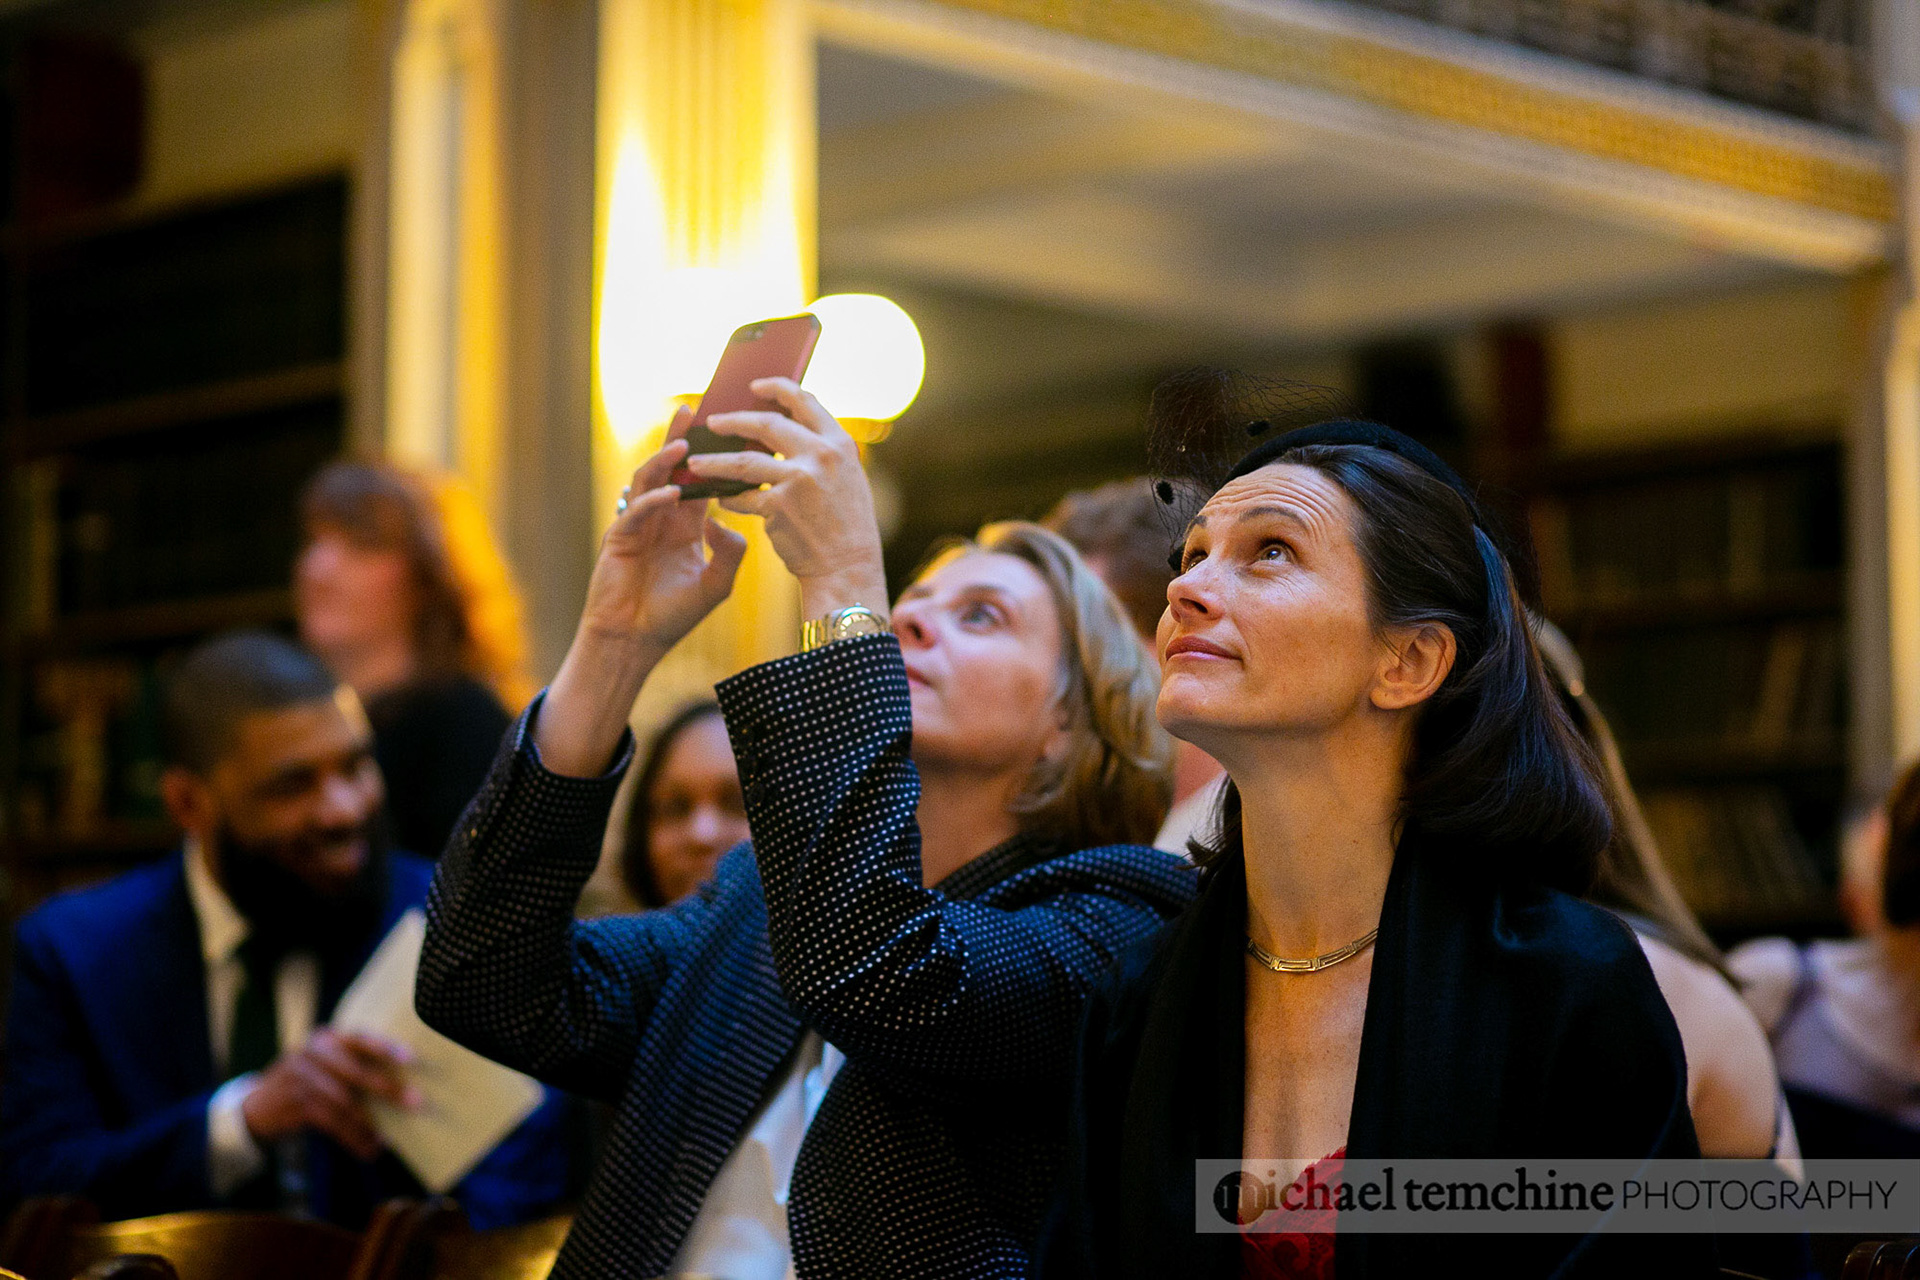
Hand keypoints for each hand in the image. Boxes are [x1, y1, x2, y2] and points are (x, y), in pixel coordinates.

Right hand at [239, 1028, 417, 1161]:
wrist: (255, 1106)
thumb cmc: (305, 1083)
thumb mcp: (323, 1065)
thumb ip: (352, 1067)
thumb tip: (401, 1087)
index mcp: (326, 1038)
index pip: (361, 1039)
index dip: (387, 1048)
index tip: (413, 1059)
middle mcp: (312, 1052)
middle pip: (357, 1072)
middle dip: (389, 1089)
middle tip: (416, 1103)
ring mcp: (301, 1077)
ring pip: (344, 1102)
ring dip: (369, 1124)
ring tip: (387, 1140)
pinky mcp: (295, 1103)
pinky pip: (331, 1122)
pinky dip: (352, 1137)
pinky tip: (367, 1148)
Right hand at [579, 408, 749, 652]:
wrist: (635, 641)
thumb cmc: (673, 615)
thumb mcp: (716, 584)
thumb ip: (730, 552)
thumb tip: (724, 519)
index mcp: (685, 524)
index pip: (701, 481)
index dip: (713, 458)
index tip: (730, 432)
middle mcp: (661, 518)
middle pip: (671, 469)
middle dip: (681, 440)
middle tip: (695, 412)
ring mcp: (638, 524)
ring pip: (649, 481)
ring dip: (665, 462)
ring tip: (684, 445)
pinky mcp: (619, 538)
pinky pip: (636, 512)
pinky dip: (654, 500)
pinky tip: (671, 495)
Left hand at [684, 378, 889, 616]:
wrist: (848, 568)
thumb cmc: (846, 526)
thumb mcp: (847, 478)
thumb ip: (822, 452)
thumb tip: (784, 429)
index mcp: (840, 443)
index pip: (805, 401)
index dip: (777, 388)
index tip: (755, 385)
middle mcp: (821, 455)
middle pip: (767, 423)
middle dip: (733, 421)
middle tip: (712, 423)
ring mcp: (798, 480)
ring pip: (743, 460)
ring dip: (714, 461)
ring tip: (695, 463)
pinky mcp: (778, 507)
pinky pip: (741, 496)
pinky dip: (728, 498)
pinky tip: (721, 500)